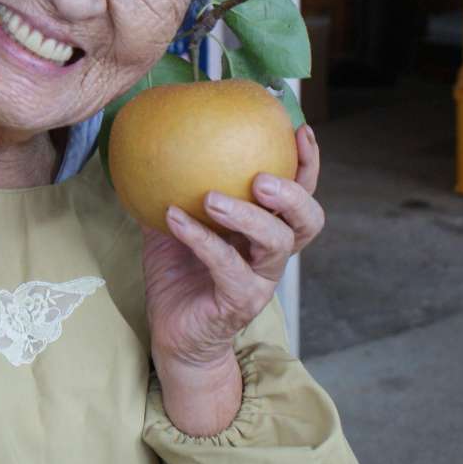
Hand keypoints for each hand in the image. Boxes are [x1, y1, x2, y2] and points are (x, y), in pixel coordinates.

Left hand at [142, 125, 322, 433]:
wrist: (172, 334)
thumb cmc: (178, 273)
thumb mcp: (174, 222)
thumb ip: (174, 185)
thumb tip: (154, 138)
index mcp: (265, 230)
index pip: (301, 193)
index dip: (308, 164)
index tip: (298, 128)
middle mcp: (271, 255)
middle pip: (306, 221)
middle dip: (293, 194)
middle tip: (261, 176)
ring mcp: (260, 281)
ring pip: (275, 244)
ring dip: (247, 215)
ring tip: (212, 197)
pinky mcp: (239, 302)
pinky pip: (226, 267)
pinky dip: (200, 238)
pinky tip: (172, 217)